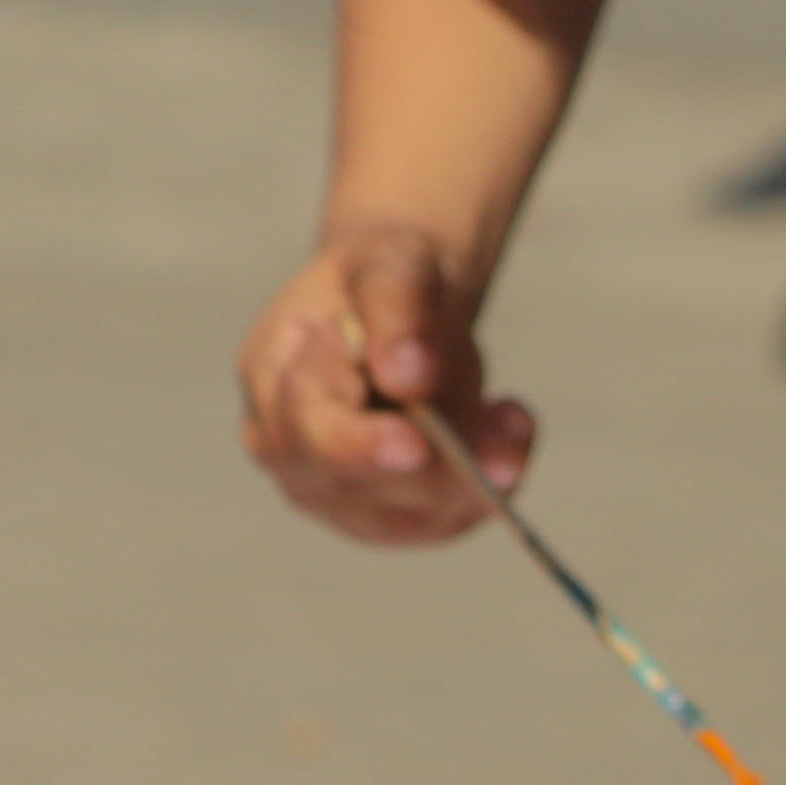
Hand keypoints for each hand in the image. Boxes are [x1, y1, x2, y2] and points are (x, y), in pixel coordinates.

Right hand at [235, 222, 530, 542]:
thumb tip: (409, 377)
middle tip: (508, 428)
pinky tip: (509, 433)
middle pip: (363, 487)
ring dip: (474, 475)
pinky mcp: (388, 519)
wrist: (399, 310)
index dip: (361, 445)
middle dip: (440, 466)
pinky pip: (444, 521)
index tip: (416, 445)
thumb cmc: (383, 281)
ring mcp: (334, 496)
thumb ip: (397, 309)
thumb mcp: (392, 262)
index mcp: (272, 378)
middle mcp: (289, 452)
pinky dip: (486, 485)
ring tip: (513, 419)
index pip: (310, 430)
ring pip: (411, 515)